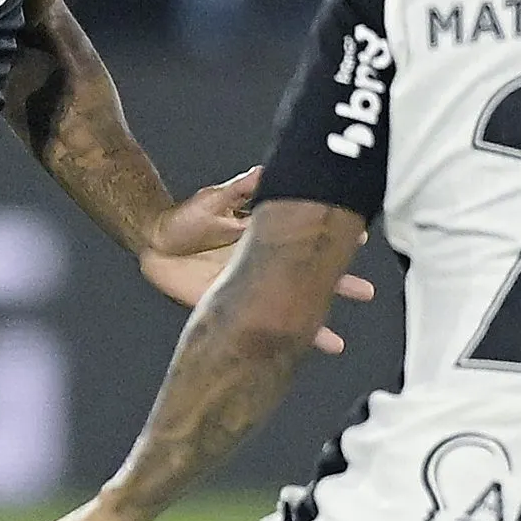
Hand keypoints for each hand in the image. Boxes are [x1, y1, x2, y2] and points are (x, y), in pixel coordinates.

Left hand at [137, 166, 376, 353]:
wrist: (154, 244)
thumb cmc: (185, 220)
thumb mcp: (216, 200)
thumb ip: (242, 189)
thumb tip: (268, 170)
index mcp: (264, 240)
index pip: (304, 243)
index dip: (329, 243)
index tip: (361, 239)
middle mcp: (263, 267)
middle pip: (306, 280)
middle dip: (336, 287)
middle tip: (366, 291)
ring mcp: (248, 289)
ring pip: (287, 309)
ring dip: (312, 326)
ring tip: (336, 342)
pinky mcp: (229, 306)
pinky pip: (256, 326)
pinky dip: (274, 339)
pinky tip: (290, 350)